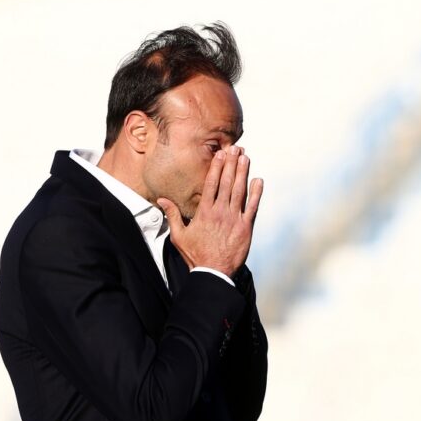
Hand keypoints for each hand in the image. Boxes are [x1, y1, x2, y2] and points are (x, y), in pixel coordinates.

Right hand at [157, 146, 262, 276]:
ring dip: (243, 173)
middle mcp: (220, 211)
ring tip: (245, 158)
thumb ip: (172, 215)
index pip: (211, 184)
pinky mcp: (245, 227)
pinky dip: (256, 193)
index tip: (220, 154)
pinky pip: (252, 207)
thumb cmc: (195, 254)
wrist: (213, 272)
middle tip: (236, 149)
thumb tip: (161, 200)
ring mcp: (234, 218)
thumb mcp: (178, 235)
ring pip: (240, 191)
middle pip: (227, 182)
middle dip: (231, 164)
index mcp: (204, 211)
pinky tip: (258, 180)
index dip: (217, 167)